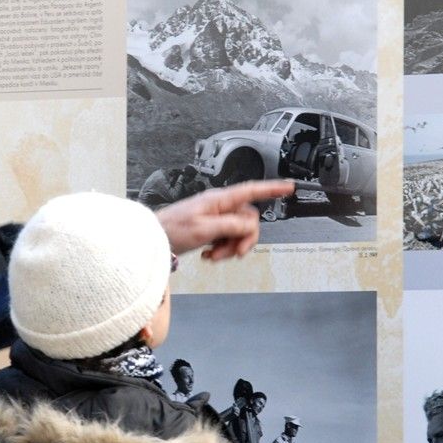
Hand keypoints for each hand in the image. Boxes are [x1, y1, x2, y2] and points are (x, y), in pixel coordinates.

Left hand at [156, 180, 294, 259]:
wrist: (153, 238)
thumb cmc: (172, 229)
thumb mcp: (205, 229)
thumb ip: (231, 226)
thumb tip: (250, 225)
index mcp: (219, 200)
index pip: (252, 190)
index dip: (272, 188)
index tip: (289, 187)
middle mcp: (219, 206)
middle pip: (248, 220)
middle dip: (243, 239)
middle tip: (232, 253)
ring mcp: (215, 217)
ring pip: (238, 232)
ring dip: (229, 248)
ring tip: (213, 255)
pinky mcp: (210, 228)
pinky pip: (226, 239)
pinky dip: (221, 249)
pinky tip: (208, 254)